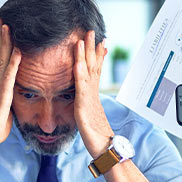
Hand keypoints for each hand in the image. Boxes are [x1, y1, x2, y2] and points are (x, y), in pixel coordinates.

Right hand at [0, 18, 19, 150]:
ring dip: (5, 42)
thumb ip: (9, 97)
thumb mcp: (5, 108)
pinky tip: (18, 50)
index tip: (0, 28)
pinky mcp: (3, 95)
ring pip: (2, 60)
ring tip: (7, 25)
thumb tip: (14, 94)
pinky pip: (9, 75)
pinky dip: (14, 62)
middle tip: (0, 18)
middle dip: (0, 35)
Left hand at [73, 31, 112, 157]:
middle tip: (92, 31)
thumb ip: (87, 110)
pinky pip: (81, 83)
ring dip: (85, 53)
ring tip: (84, 37)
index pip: (95, 71)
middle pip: (92, 65)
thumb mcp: (89, 119)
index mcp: (92, 96)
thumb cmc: (97, 138)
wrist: (105, 150)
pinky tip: (76, 59)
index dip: (96, 56)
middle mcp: (92, 93)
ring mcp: (89, 97)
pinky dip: (79, 69)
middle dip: (92, 48)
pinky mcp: (84, 104)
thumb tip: (86, 107)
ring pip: (87, 70)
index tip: (99, 42)